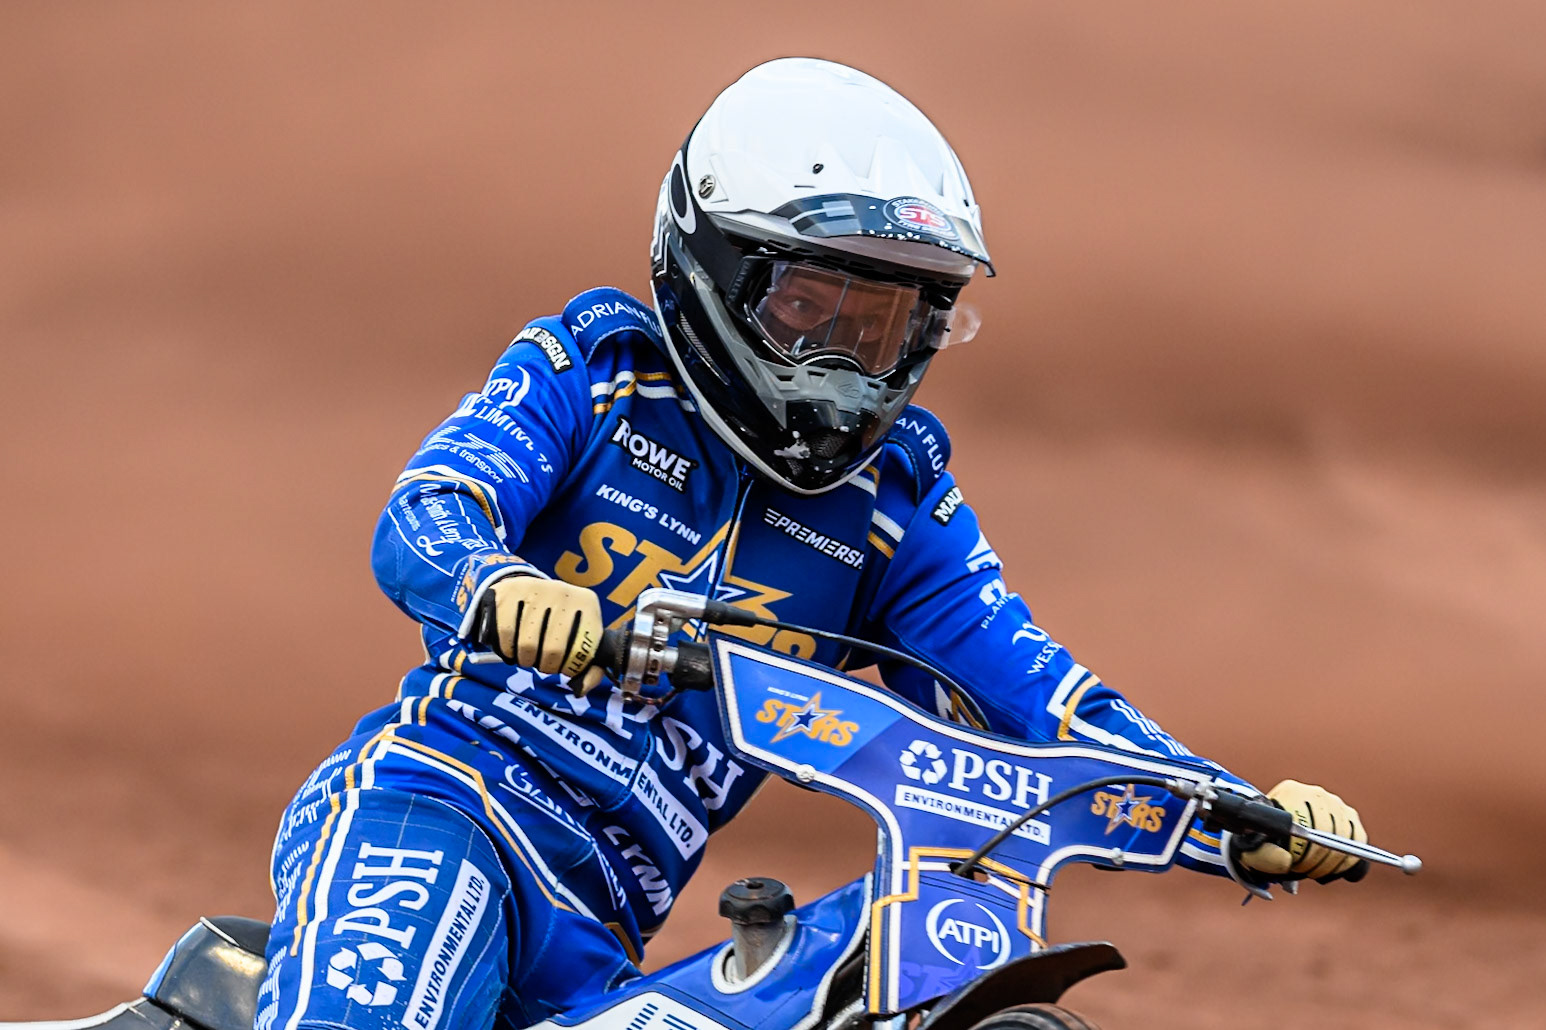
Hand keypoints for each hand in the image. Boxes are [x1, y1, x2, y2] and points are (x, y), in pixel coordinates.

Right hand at [476, 576, 604, 691]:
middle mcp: (564, 592)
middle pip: (553, 650)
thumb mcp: (579, 637)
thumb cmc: (558, 623)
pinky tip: (512, 646)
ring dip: (525, 659)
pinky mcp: (510, 592)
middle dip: (546, 665)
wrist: (527, 591)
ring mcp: (536, 590)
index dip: (570, 667)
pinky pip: (506, 634)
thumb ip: (589, 667)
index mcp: (587, 604)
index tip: (563, 666)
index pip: (583, 650)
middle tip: (543, 661)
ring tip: (528, 653)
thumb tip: (581, 688)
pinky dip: (507, 649)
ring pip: (528, 645)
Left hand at [1239, 779, 1365, 881]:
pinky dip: (1348, 860)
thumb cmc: (1261, 839)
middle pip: (1329, 834)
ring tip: (1313, 868)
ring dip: (1331, 863)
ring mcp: (1336, 803)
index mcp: (1291, 793)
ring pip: (1346, 840)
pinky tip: (1331, 867)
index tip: (1294, 864)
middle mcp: (1316, 793)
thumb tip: (1286, 860)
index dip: (1304, 853)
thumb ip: (1263, 855)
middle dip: (1316, 861)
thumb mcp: (1252, 849)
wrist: (1273, 828)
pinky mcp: (1350, 817)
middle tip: (1302, 869)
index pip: (1308, 826)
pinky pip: (1358, 842)